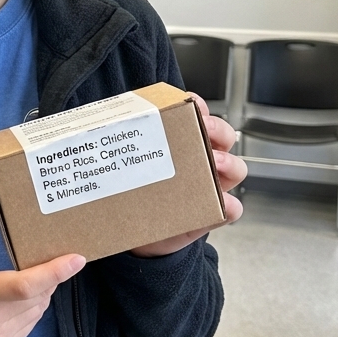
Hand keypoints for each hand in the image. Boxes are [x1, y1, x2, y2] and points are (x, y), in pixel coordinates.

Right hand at [0, 181, 84, 336]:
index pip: (23, 285)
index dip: (54, 272)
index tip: (76, 258)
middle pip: (36, 296)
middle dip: (46, 276)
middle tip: (42, 258)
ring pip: (37, 310)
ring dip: (40, 292)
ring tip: (25, 277)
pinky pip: (29, 325)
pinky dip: (30, 309)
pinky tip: (16, 299)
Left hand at [130, 92, 246, 257]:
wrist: (139, 234)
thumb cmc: (138, 192)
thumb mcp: (131, 166)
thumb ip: (124, 146)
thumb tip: (101, 127)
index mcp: (185, 141)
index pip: (199, 116)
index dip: (199, 106)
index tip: (191, 102)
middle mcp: (203, 160)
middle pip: (224, 135)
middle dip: (217, 129)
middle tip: (205, 130)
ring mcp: (211, 186)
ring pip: (236, 168)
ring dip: (228, 162)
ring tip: (214, 163)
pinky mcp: (213, 213)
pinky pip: (231, 208)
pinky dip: (228, 205)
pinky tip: (220, 203)